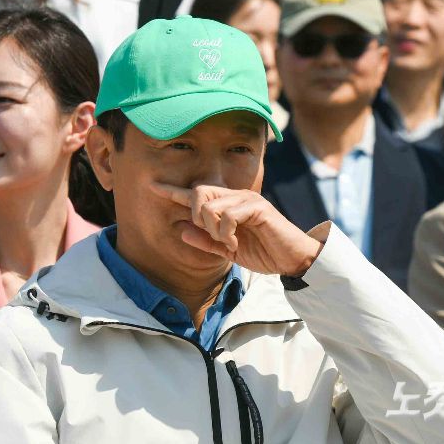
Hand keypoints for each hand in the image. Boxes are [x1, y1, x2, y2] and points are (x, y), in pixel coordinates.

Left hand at [151, 182, 324, 275]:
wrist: (291, 259)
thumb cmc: (262, 252)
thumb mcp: (227, 250)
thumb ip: (206, 241)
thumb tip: (181, 231)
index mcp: (226, 206)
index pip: (195, 194)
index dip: (172, 190)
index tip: (151, 185)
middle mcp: (235, 197)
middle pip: (199, 192)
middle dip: (197, 216)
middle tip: (214, 236)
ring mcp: (246, 200)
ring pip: (211, 206)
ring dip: (215, 230)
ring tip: (230, 242)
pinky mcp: (257, 207)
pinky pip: (229, 215)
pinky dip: (227, 232)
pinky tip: (237, 242)